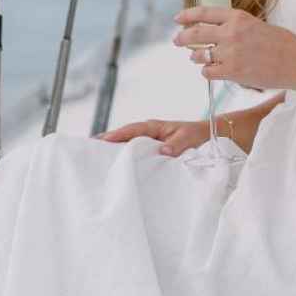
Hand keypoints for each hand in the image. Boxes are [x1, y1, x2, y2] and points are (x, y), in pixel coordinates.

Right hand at [98, 116, 214, 157]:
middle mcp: (147, 134)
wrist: (206, 135)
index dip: (116, 135)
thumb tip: (162, 152)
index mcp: (153, 127)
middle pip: (123, 137)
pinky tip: (117, 169)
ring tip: (97, 162)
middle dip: (107, 143)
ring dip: (114, 152)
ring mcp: (148, 143)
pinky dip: (125, 159)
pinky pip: (135, 154)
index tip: (101, 141)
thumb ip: (176, 145)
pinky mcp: (151, 152)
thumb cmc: (196, 134)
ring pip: (127, 146)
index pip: (131, 130)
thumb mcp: (188, 137)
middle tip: (88, 151)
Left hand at [173, 7, 295, 91]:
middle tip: (176, 40)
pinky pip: (208, 72)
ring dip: (195, 57)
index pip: (204, 12)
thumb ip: (236, 27)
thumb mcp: (257, 25)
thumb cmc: (282, 44)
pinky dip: (207, 72)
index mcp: (238, 17)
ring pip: (199, 55)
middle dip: (182, 37)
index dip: (188, 16)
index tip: (178, 18)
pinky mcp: (232, 72)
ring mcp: (230, 53)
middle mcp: (230, 33)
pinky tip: (211, 71)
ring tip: (195, 58)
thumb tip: (216, 33)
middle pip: (195, 34)